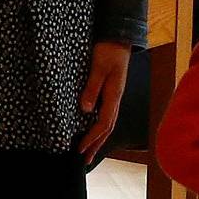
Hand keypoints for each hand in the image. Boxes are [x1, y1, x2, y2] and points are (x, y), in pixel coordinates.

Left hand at [77, 39, 132, 165]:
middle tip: (85, 160)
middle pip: (107, 128)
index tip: (79, 149)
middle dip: (96, 145)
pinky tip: (93, 130)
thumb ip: (92, 88)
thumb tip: (85, 110)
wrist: (119, 38)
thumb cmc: (108, 50)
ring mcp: (114, 96)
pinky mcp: (111, 92)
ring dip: (98, 139)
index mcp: (113, 95)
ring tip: (89, 151)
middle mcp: (115, 99)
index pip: (103, 123)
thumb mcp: (98, 68)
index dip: (91, 138)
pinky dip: (99, 127)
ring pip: (107, 123)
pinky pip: (106, 115)